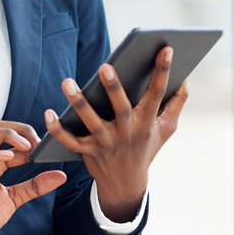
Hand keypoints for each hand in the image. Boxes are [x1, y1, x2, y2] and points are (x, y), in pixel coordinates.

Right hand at [0, 122, 66, 234]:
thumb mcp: (15, 199)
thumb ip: (36, 186)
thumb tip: (61, 175)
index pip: (10, 138)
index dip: (29, 138)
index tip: (45, 147)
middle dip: (18, 128)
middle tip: (37, 141)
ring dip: (5, 135)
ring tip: (26, 146)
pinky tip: (9, 157)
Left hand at [45, 47, 187, 222]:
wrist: (127, 185)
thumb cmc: (147, 147)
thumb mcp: (167, 128)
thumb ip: (177, 102)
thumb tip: (185, 77)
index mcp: (148, 122)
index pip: (157, 93)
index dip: (163, 71)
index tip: (166, 48)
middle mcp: (127, 133)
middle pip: (120, 108)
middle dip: (113, 88)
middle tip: (105, 65)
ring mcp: (106, 144)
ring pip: (91, 123)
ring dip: (79, 103)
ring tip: (67, 82)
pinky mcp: (88, 152)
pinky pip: (70, 141)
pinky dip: (57, 129)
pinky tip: (48, 113)